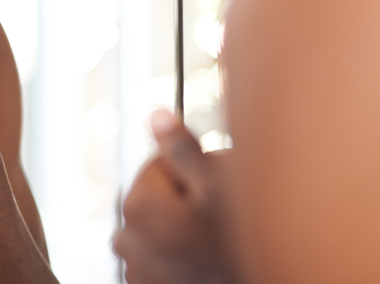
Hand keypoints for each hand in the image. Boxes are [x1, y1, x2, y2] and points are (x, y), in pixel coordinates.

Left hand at [114, 110, 239, 283]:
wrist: (254, 281)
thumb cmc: (237, 243)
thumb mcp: (218, 185)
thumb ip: (182, 148)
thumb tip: (155, 113)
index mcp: (138, 205)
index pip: (158, 162)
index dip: (190, 170)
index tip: (211, 189)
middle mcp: (125, 236)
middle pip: (155, 194)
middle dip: (181, 197)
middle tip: (215, 215)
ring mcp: (133, 265)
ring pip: (156, 223)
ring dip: (177, 224)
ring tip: (209, 238)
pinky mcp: (143, 283)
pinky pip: (156, 252)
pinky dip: (173, 250)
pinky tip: (199, 257)